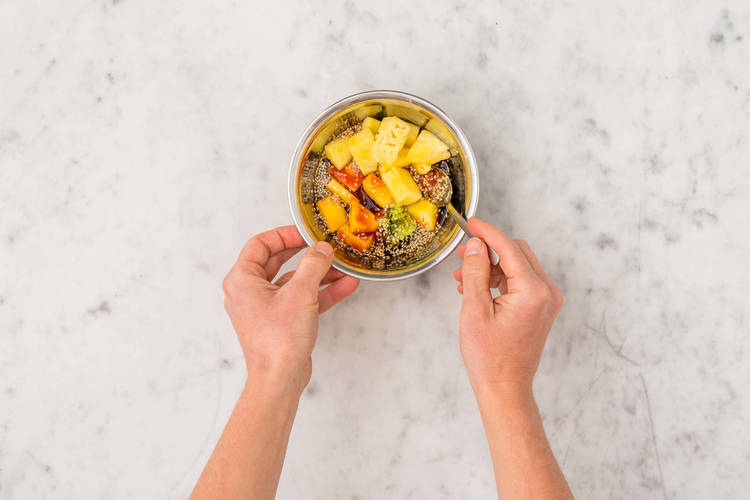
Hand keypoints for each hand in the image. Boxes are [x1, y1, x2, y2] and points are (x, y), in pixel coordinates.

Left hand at [222, 226, 358, 394]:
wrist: (280, 380)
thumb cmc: (278, 341)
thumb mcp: (300, 294)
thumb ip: (313, 265)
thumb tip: (322, 248)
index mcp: (242, 280)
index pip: (260, 244)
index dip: (284, 235)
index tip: (305, 233)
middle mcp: (250, 292)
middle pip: (278, 261)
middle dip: (306, 255)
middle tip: (324, 245)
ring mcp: (266, 308)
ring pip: (294, 281)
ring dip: (319, 274)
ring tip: (343, 266)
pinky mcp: (281, 322)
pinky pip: (302, 299)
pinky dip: (322, 293)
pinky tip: (345, 286)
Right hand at [454, 218, 562, 397]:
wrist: (505, 388)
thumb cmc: (489, 357)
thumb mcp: (474, 309)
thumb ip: (476, 272)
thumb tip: (478, 245)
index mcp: (533, 291)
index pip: (509, 248)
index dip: (488, 233)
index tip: (472, 223)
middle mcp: (546, 293)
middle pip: (517, 253)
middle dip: (489, 250)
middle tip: (464, 253)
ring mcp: (546, 302)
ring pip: (517, 267)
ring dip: (491, 266)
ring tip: (463, 277)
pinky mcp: (540, 309)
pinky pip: (520, 282)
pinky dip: (499, 280)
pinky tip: (475, 289)